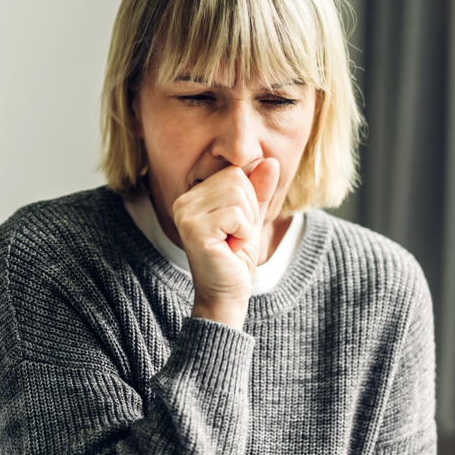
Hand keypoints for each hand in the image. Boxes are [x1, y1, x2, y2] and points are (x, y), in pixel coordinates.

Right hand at [172, 159, 279, 329]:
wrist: (226, 294)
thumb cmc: (236, 257)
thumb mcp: (252, 217)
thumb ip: (259, 189)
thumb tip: (270, 161)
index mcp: (193, 195)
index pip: (234, 172)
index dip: (248, 200)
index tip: (236, 226)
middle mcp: (184, 201)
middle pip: (237, 180)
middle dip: (248, 211)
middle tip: (235, 236)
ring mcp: (186, 215)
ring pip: (238, 195)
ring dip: (246, 224)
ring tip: (232, 242)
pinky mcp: (195, 230)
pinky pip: (236, 215)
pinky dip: (243, 235)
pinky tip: (229, 249)